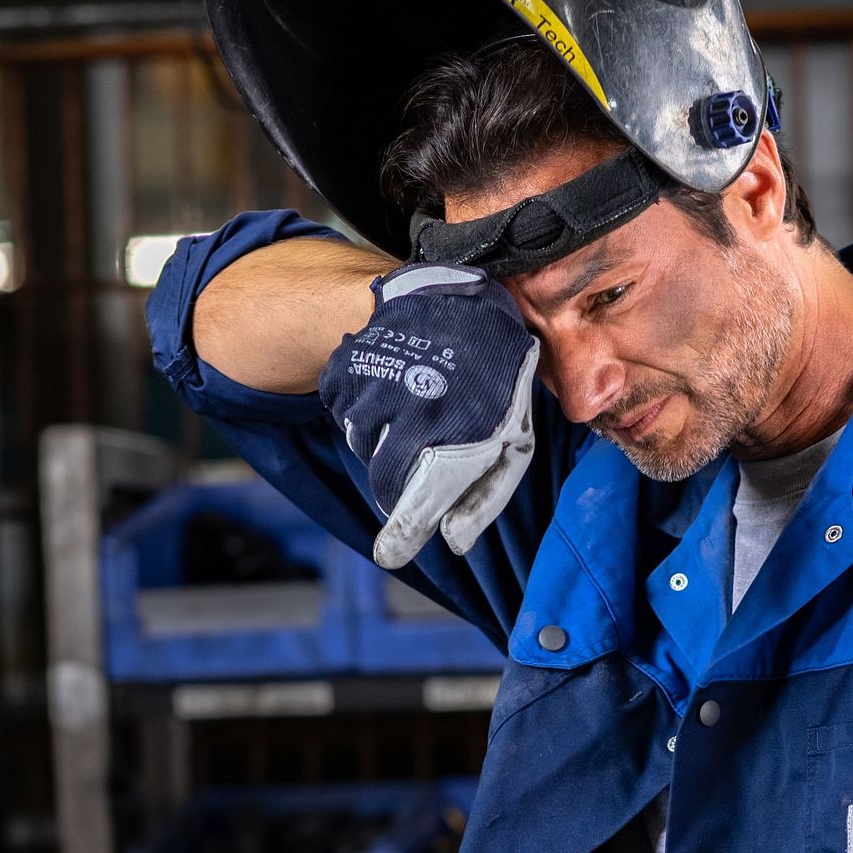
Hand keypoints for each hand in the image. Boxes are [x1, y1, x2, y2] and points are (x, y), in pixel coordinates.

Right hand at [319, 264, 540, 570]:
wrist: (459, 298)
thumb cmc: (493, 381)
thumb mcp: (512, 437)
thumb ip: (486, 494)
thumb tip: (454, 542)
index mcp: (458, 430)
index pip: (420, 497)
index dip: (404, 532)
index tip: (390, 554)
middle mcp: (413, 406)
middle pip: (384, 477)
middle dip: (396, 484)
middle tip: (417, 460)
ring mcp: (376, 381)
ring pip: (361, 440)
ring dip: (380, 437)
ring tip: (415, 403)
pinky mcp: (349, 363)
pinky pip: (341, 407)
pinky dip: (359, 405)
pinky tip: (391, 383)